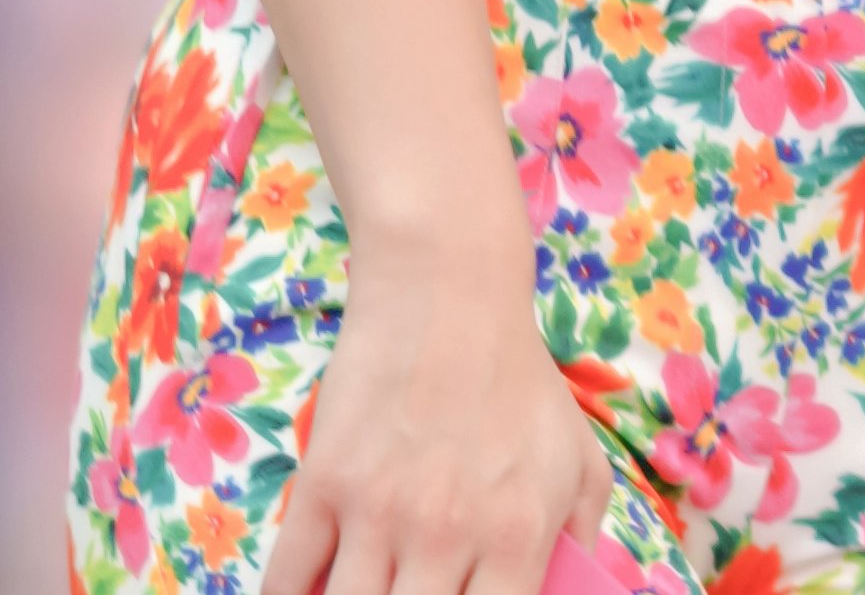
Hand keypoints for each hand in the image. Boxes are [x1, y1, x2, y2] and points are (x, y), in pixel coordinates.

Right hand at [268, 256, 621, 594]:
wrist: (448, 299)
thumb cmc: (519, 385)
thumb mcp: (578, 458)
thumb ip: (579, 538)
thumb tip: (571, 593)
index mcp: (517, 533)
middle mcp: (446, 532)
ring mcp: (377, 511)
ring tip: (369, 588)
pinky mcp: (321, 485)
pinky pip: (284, 582)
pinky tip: (309, 594)